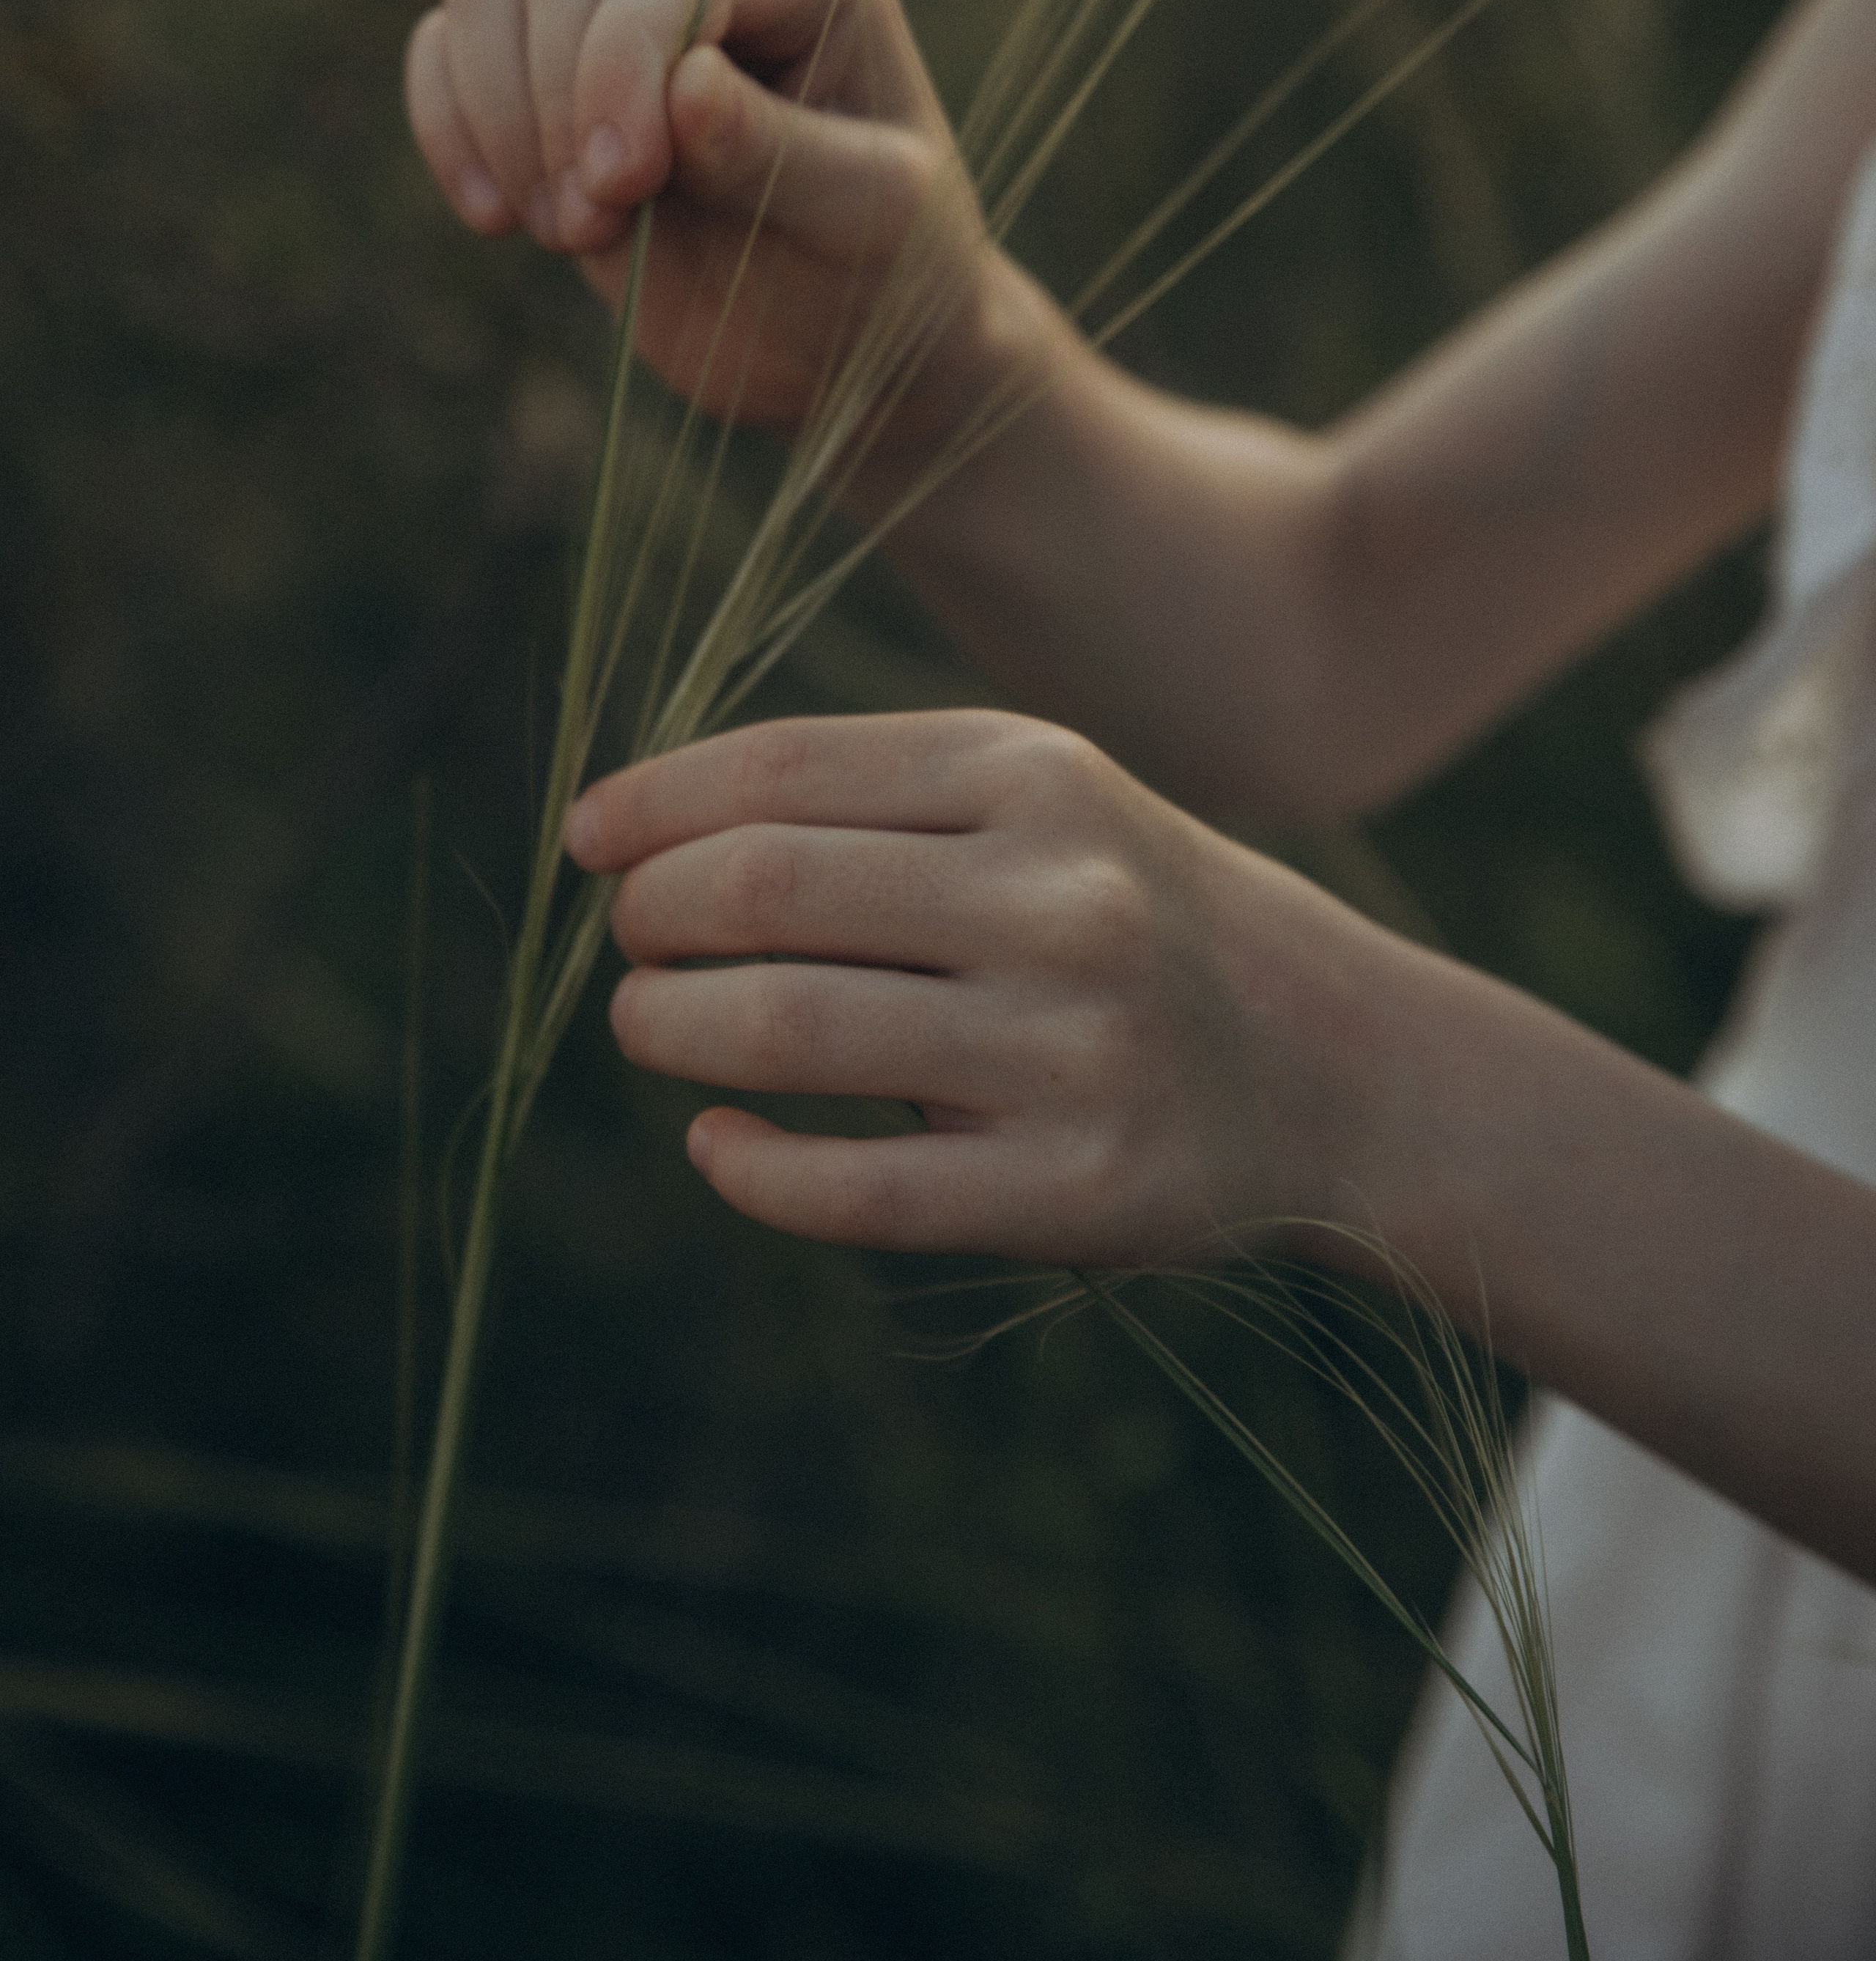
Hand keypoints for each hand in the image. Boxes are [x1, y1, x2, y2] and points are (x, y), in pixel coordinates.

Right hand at [405, 0, 1018, 452]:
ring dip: (503, 121)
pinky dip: (448, 128)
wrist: (838, 338)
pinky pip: (448, 43)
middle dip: (562, 107)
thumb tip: (685, 87)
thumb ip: (779, 152)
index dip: (621, 62)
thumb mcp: (866, 218)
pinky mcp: (546, 63)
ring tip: (575, 232)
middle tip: (602, 229)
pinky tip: (495, 218)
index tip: (624, 188)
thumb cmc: (883, 269)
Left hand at [563, 709, 1387, 1264]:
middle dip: (649, 918)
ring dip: (669, 1027)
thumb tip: (642, 834)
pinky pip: (852, 1191)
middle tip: (628, 944)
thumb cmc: (1142, 919)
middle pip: (762, 889)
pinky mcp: (1075, 1192)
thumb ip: (873, 802)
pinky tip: (719, 1142)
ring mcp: (1071, 1050)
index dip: (653, 800)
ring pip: (786, 1030)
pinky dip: (748, 1166)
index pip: (783, 768)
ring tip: (651, 1024)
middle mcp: (1059, 897)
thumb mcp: (1047, 808)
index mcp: (1039, 776)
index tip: (589, 838)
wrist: (1352, 1067)